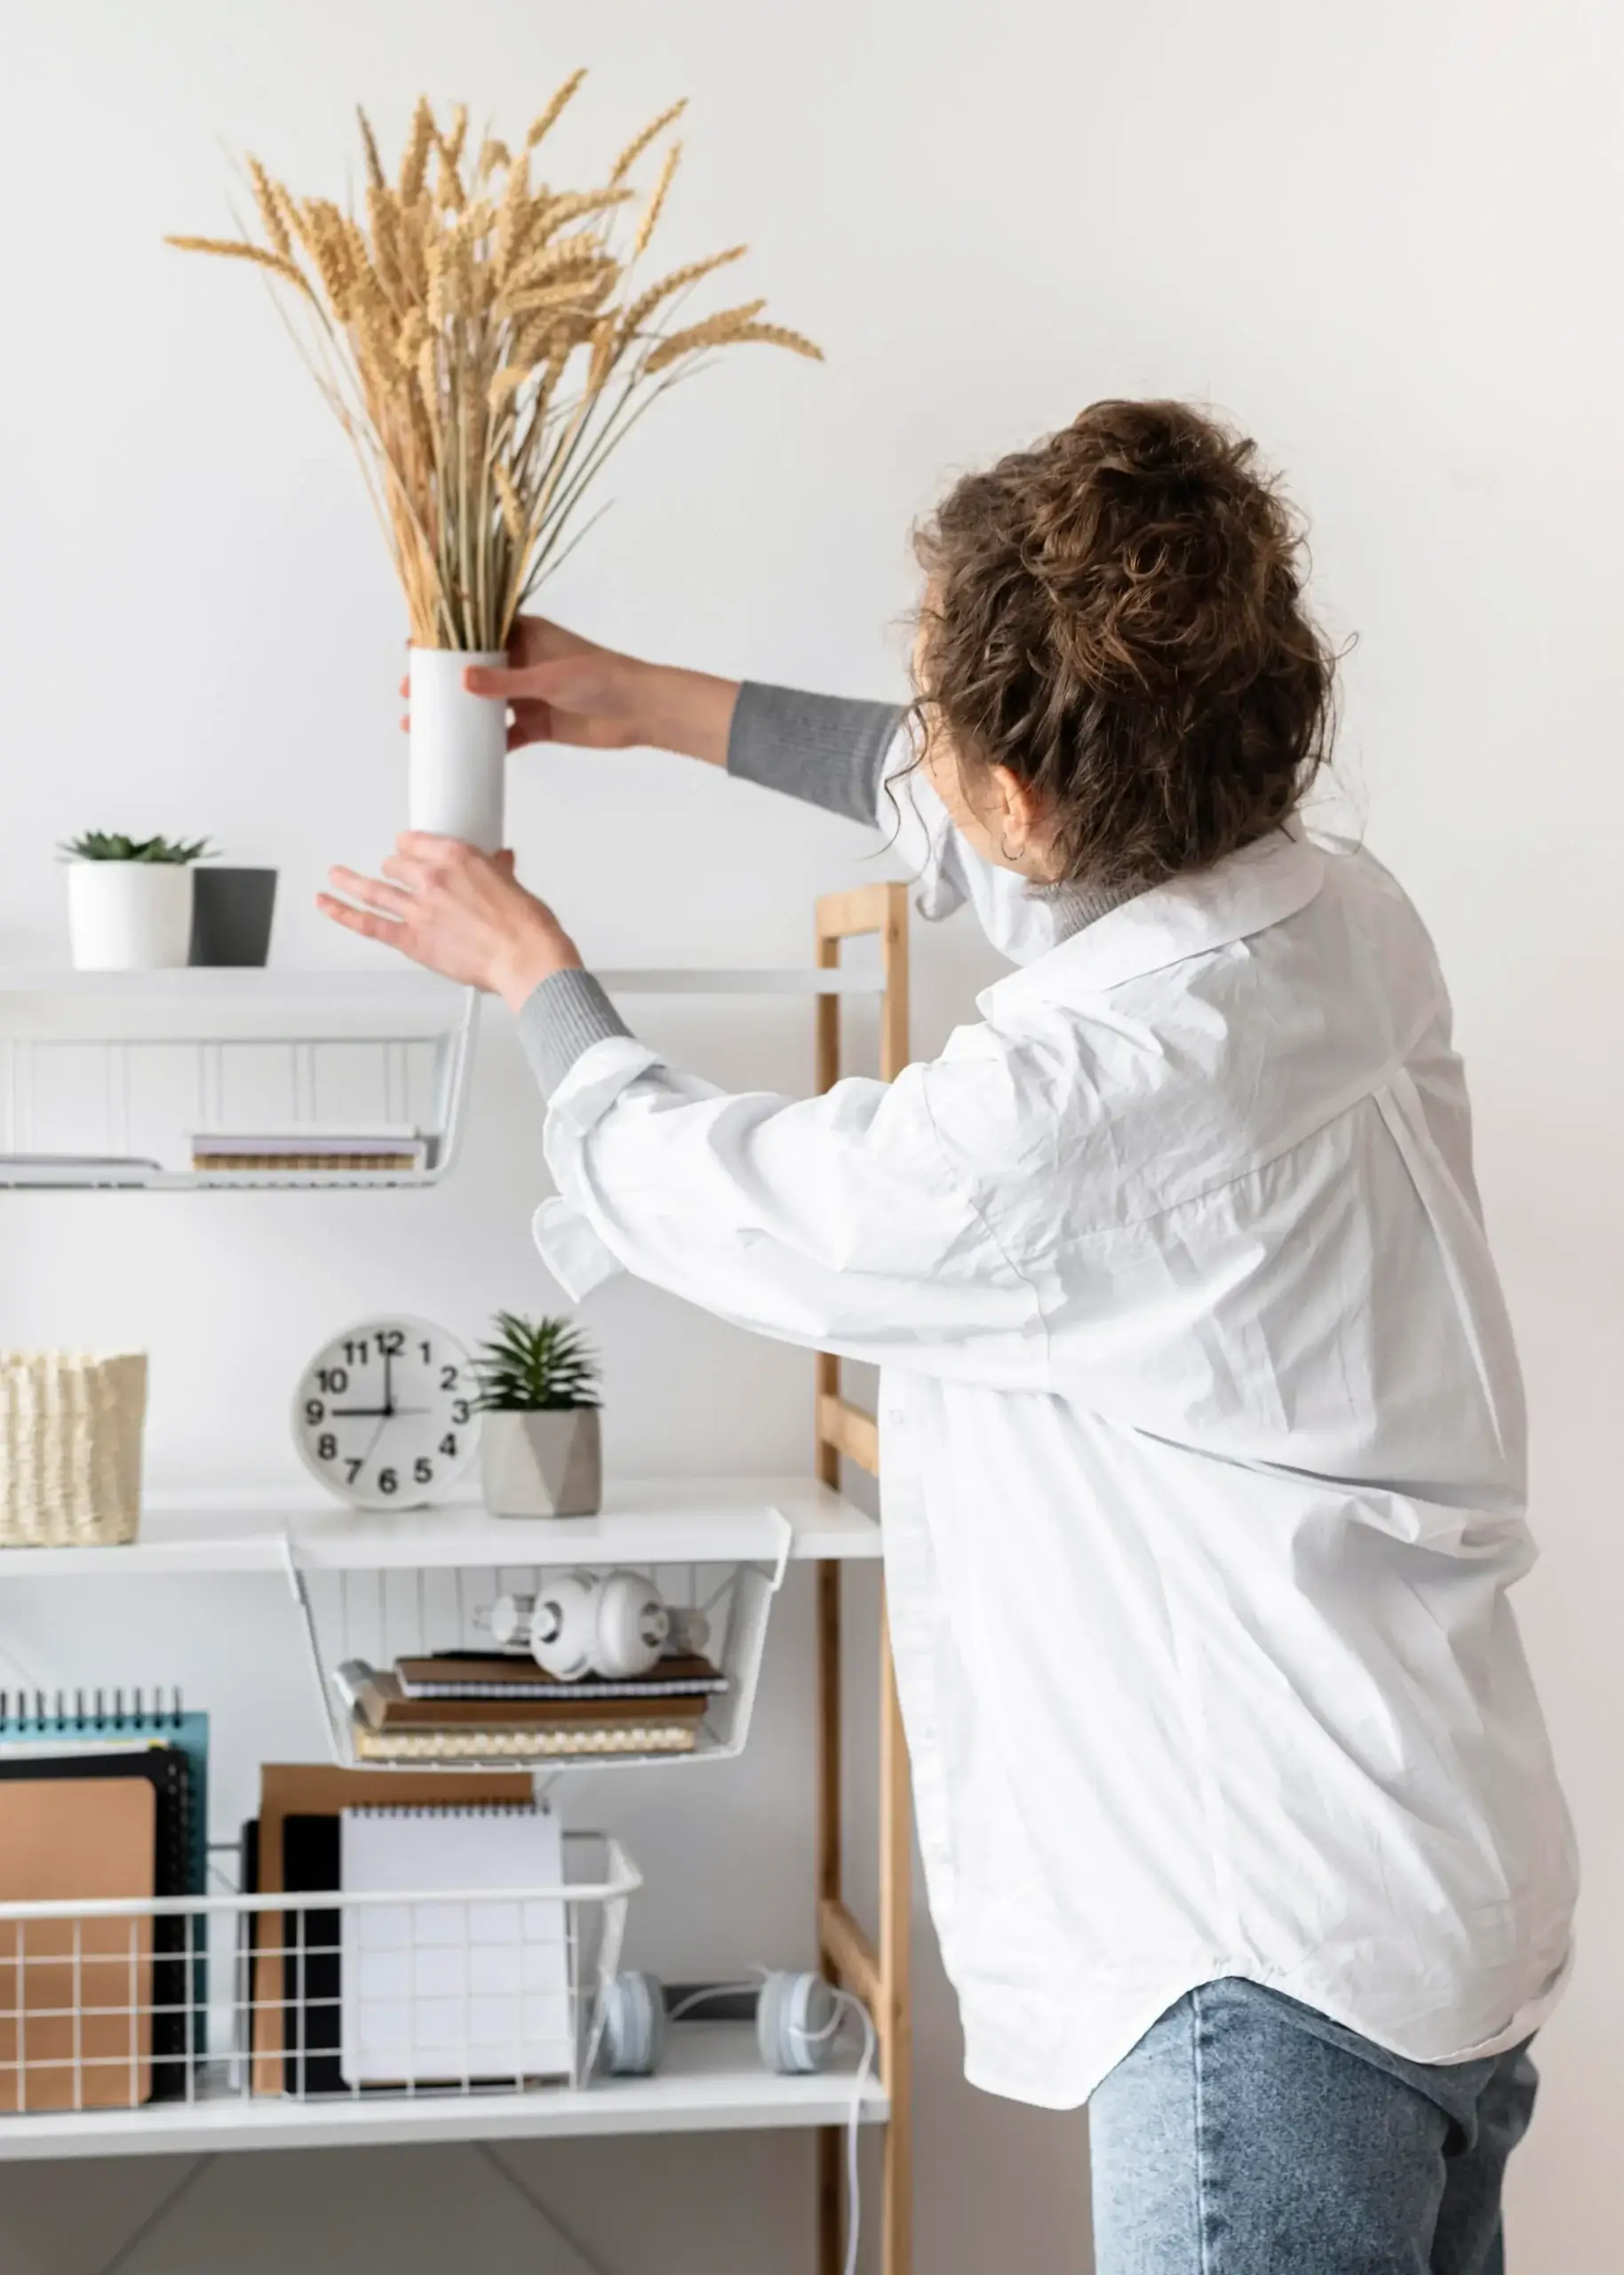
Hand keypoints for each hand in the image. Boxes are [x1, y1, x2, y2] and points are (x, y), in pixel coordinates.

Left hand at [318, 835, 580, 1010]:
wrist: (526, 957)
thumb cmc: (526, 927)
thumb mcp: (513, 884)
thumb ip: (497, 870)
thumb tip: (499, 861)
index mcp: (457, 857)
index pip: (415, 842)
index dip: (409, 848)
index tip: (407, 851)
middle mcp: (432, 878)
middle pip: (394, 865)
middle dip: (392, 869)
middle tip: (391, 875)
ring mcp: (417, 909)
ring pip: (374, 890)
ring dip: (351, 881)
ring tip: (337, 876)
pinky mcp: (411, 940)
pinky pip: (367, 924)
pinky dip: (342, 913)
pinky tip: (326, 904)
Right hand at [397, 616, 739, 764]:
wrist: (640, 711)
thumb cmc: (601, 679)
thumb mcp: (549, 677)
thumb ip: (505, 681)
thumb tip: (461, 680)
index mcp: (524, 636)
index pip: (475, 633)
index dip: (444, 641)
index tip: (413, 651)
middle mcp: (522, 663)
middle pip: (472, 671)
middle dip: (440, 683)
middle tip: (410, 696)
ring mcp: (529, 695)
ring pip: (484, 705)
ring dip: (456, 716)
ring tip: (420, 726)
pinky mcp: (539, 725)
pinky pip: (505, 735)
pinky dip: (485, 743)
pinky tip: (460, 754)